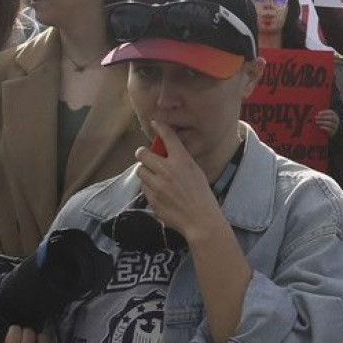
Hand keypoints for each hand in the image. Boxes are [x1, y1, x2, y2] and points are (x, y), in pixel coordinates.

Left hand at [135, 121, 229, 243]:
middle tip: (148, 158)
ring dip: (145, 171)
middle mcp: (167, 170)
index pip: (168, 137)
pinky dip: (148, 187)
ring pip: (140, 170)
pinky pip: (143, 186)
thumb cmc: (202, 196)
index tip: (155, 123)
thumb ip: (181, 161)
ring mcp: (157, 185)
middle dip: (143, 154)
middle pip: (142, 153)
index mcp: (182, 161)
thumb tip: (168, 153)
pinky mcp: (151, 197)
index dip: (160, 127)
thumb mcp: (196, 172)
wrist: (200, 220)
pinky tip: (159, 192)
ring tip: (155, 177)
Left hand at [315, 109, 339, 135]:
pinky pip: (330, 129)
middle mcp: (336, 120)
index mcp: (335, 116)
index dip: (325, 112)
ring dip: (322, 122)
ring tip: (316, 122)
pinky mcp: (333, 132)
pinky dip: (324, 128)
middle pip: (331, 117)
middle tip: (316, 117)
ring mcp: (335, 126)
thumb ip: (322, 115)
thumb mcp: (325, 118)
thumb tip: (314, 110)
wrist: (329, 133)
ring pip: (330, 123)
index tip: (318, 113)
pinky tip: (320, 127)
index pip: (331, 112)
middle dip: (323, 117)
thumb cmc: (325, 124)